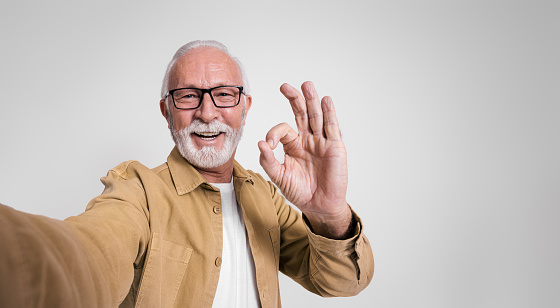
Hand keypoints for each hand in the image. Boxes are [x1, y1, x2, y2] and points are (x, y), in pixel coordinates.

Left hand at [258, 81, 352, 238]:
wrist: (319, 206)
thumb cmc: (300, 191)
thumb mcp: (279, 177)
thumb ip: (269, 161)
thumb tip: (260, 144)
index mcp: (293, 145)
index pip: (283, 129)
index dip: (274, 133)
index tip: (269, 144)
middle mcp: (308, 139)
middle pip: (301, 114)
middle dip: (294, 99)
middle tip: (285, 86)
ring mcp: (322, 142)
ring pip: (317, 116)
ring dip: (312, 100)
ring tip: (307, 85)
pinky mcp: (335, 147)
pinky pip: (332, 128)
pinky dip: (329, 113)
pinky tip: (325, 100)